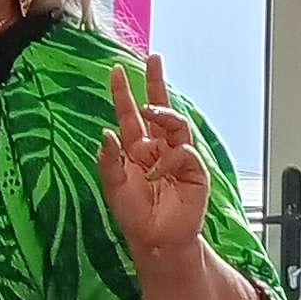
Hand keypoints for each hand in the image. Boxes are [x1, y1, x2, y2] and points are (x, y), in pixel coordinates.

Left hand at [98, 54, 209, 261]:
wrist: (155, 240)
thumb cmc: (134, 215)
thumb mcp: (112, 186)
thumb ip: (108, 160)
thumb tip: (105, 132)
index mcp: (136, 149)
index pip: (129, 115)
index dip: (123, 94)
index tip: (116, 70)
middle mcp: (158, 148)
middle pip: (160, 109)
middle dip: (156, 83)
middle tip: (153, 59)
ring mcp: (178, 158)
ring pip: (176, 124)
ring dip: (162, 114)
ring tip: (147, 109)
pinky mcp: (195, 172)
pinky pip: (185, 153)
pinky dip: (170, 158)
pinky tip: (159, 171)